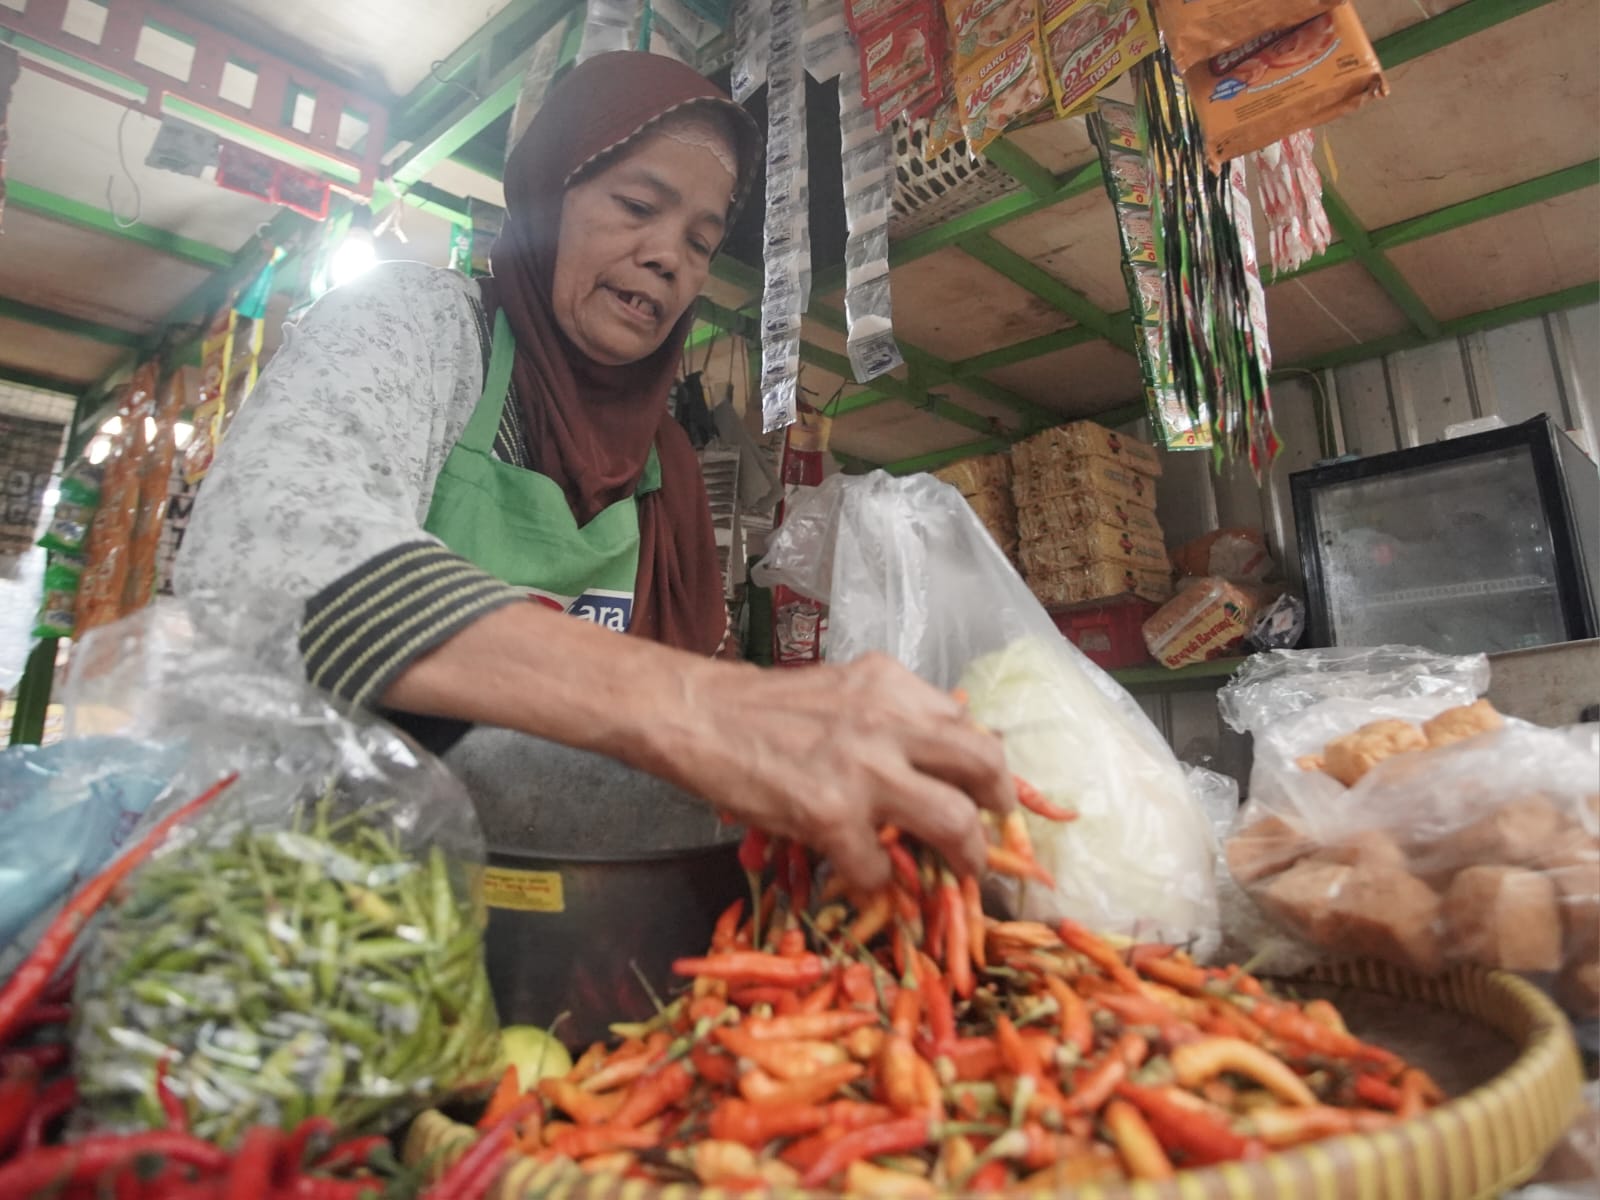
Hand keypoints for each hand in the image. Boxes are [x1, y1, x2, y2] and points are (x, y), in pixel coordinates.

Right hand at [650, 653, 1016, 891]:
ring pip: (954, 822)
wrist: (700, 715)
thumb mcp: (847, 690)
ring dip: (963, 855)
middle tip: (991, 827)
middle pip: (984, 765)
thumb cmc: (767, 708)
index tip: (986, 790)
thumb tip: (939, 759)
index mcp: (894, 687)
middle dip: (1000, 805)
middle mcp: (890, 721)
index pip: (969, 725)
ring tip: (958, 869)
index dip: (985, 765)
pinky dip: (874, 877)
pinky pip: (876, 866)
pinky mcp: (831, 815)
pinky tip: (863, 872)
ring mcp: (864, 770)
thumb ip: (894, 716)